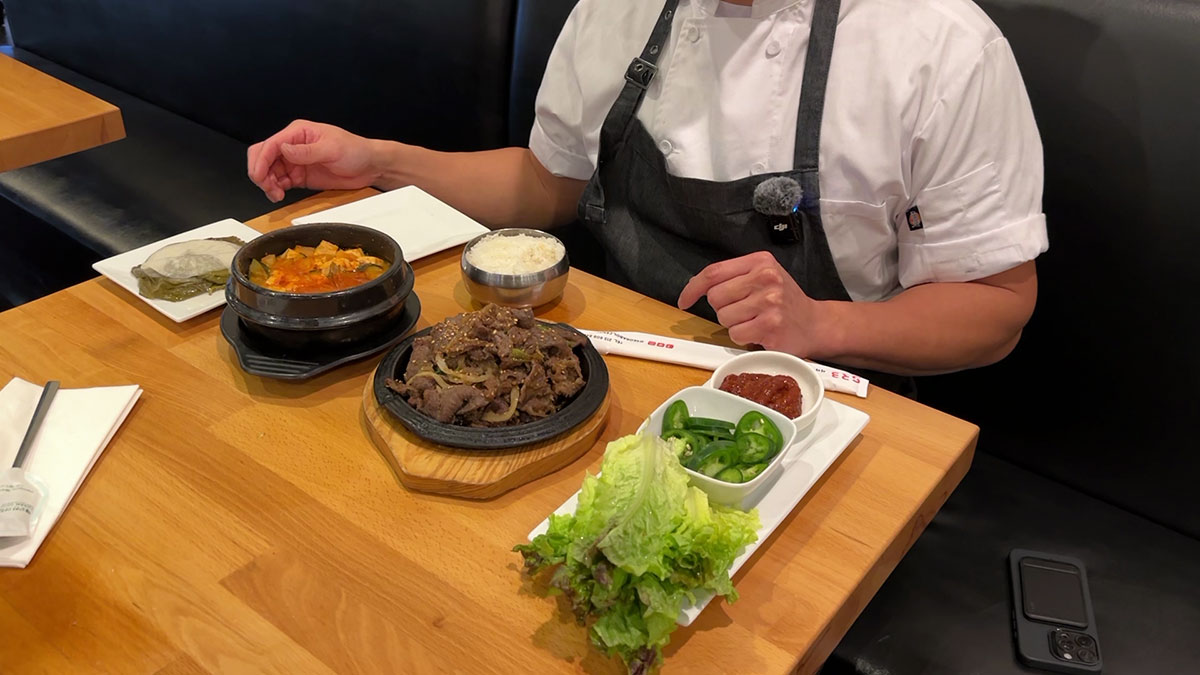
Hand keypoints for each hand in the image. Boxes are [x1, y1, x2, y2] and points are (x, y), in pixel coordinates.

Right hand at [247, 120, 379, 201]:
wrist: (369, 166)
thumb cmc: (355, 150)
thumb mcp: (332, 149)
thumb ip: (306, 151)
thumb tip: (283, 149)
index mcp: (298, 132)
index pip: (270, 144)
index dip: (261, 161)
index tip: (260, 176)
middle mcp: (293, 145)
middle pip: (263, 156)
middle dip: (260, 171)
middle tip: (267, 187)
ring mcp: (295, 161)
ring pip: (268, 171)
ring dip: (267, 183)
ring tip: (276, 194)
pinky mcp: (299, 176)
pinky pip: (280, 181)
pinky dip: (275, 189)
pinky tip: (279, 194)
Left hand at [677, 251, 828, 354]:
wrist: (815, 323)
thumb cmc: (784, 301)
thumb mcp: (763, 277)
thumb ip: (733, 277)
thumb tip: (695, 287)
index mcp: (760, 261)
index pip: (714, 272)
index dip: (693, 288)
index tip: (684, 300)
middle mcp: (766, 278)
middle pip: (715, 297)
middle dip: (723, 309)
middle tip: (743, 311)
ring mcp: (769, 302)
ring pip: (724, 317)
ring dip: (733, 325)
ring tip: (754, 321)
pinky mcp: (771, 326)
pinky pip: (736, 334)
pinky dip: (743, 338)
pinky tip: (759, 332)